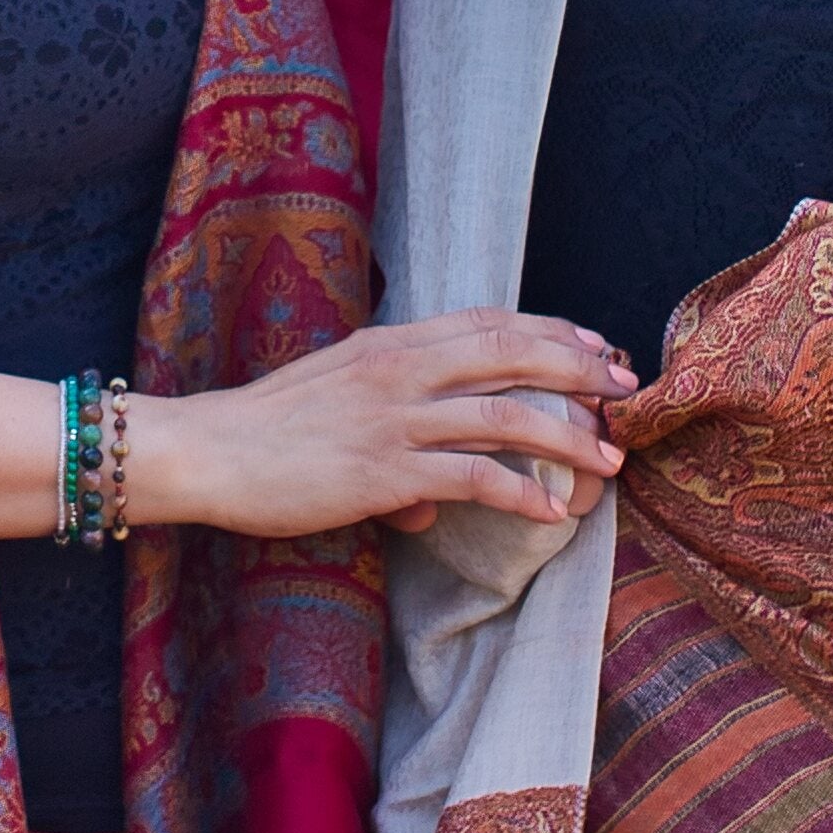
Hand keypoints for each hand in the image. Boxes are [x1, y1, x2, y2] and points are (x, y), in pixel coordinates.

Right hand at [124, 309, 634, 540]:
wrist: (205, 451)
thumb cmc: (263, 433)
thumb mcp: (333, 409)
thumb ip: (390, 438)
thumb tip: (431, 503)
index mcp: (389, 343)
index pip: (488, 321)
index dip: (551, 329)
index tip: (597, 344)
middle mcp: (399, 369)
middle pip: (511, 353)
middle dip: (579, 369)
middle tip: (627, 390)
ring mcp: (393, 418)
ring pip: (504, 414)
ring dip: (567, 437)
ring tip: (608, 460)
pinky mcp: (382, 470)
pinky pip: (471, 476)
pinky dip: (519, 492)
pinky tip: (550, 511)